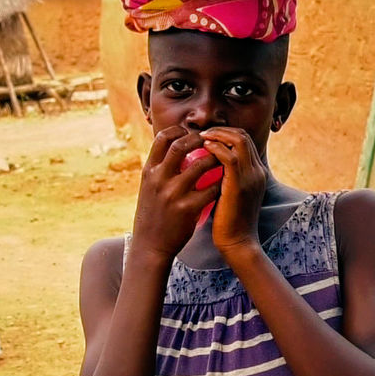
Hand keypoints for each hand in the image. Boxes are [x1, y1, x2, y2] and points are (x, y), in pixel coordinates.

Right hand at [129, 126, 222, 262]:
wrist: (150, 246)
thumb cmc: (152, 215)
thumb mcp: (148, 187)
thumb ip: (160, 168)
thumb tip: (176, 147)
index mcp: (149, 171)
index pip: (162, 138)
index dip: (178, 130)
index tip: (190, 132)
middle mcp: (158, 179)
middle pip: (180, 145)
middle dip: (199, 139)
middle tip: (212, 141)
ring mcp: (172, 193)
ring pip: (200, 165)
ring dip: (215, 159)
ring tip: (223, 158)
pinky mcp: (187, 209)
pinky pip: (211, 189)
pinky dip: (220, 183)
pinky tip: (225, 182)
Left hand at [201, 127, 266, 258]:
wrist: (237, 243)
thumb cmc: (228, 221)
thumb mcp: (229, 193)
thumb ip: (224, 177)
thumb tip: (206, 164)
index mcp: (256, 172)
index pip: (244, 141)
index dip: (226, 133)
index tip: (208, 135)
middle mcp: (257, 171)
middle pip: (243, 136)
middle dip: (222, 130)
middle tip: (203, 133)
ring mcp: (251, 177)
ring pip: (239, 141)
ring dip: (218, 135)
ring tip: (201, 137)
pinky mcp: (240, 184)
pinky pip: (230, 157)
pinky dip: (216, 148)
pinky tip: (203, 149)